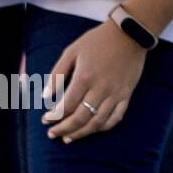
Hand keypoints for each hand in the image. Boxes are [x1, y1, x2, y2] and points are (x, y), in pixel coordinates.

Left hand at [41, 19, 147, 142]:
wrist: (128, 35)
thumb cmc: (96, 41)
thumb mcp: (71, 51)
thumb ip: (57, 74)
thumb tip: (45, 96)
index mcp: (85, 77)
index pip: (67, 105)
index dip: (54, 116)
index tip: (45, 120)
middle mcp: (101, 89)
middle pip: (81, 118)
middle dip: (64, 128)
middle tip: (52, 133)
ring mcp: (116, 94)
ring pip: (98, 122)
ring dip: (81, 133)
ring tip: (68, 137)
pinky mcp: (127, 95)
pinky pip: (115, 118)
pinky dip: (102, 127)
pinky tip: (91, 129)